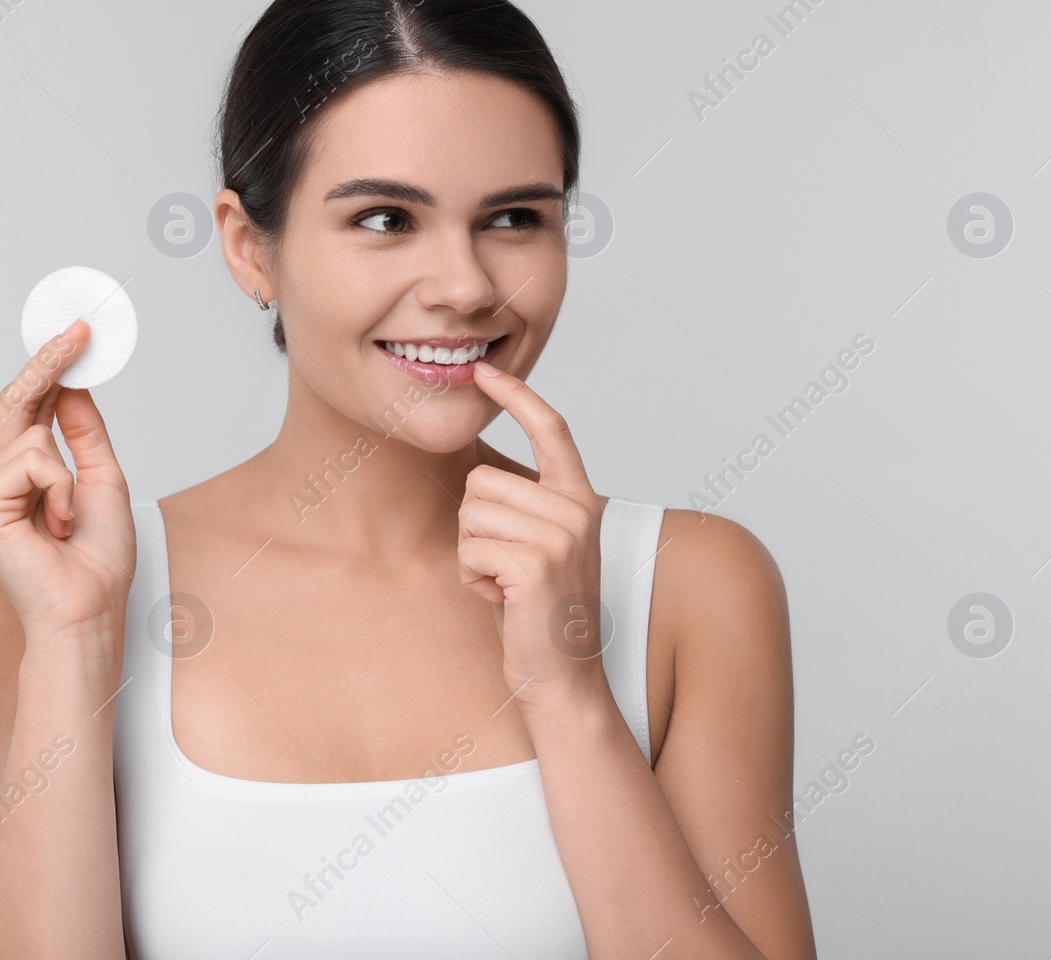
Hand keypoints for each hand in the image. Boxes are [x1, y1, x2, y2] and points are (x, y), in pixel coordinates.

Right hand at [0, 319, 135, 645]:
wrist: (88, 609)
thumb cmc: (96, 560)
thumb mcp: (102, 479)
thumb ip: (83, 432)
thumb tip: (73, 384)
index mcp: (27, 473)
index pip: (32, 407)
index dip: (51, 368)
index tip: (76, 334)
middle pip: (16, 402)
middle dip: (49, 363)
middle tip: (78, 329)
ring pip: (30, 434)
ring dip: (68, 473)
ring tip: (70, 517)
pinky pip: (31, 461)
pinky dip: (59, 489)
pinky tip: (57, 525)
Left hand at [458, 360, 608, 710]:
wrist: (562, 678)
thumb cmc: (538, 614)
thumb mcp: (537, 547)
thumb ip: (521, 507)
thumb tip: (477, 472)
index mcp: (580, 499)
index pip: (552, 428)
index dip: (517, 395)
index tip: (485, 372)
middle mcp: (577, 509)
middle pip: (482, 481)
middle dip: (473, 526)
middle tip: (501, 567)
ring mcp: (561, 534)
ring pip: (471, 513)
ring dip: (470, 554)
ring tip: (502, 584)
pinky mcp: (537, 562)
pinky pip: (470, 548)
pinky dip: (471, 576)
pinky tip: (500, 599)